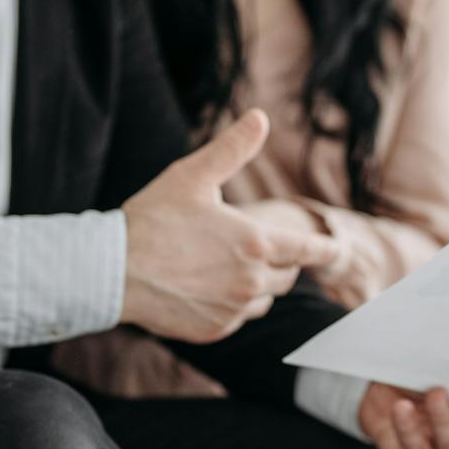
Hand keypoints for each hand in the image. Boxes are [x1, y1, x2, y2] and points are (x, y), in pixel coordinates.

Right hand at [122, 109, 341, 342]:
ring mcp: (233, 309)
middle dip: (277, 260)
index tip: (337, 251)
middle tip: (247, 246)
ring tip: (220, 266)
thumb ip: (231, 149)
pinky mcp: (214, 330)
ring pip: (263, 299)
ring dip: (255, 284)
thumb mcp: (192, 176)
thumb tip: (259, 118)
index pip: (307, 250)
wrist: (112, 271)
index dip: (325, 249)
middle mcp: (251, 281)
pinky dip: (230, 304)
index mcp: (254, 243)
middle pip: (286, 275)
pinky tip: (203, 287)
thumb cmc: (152, 220)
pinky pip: (237, 318)